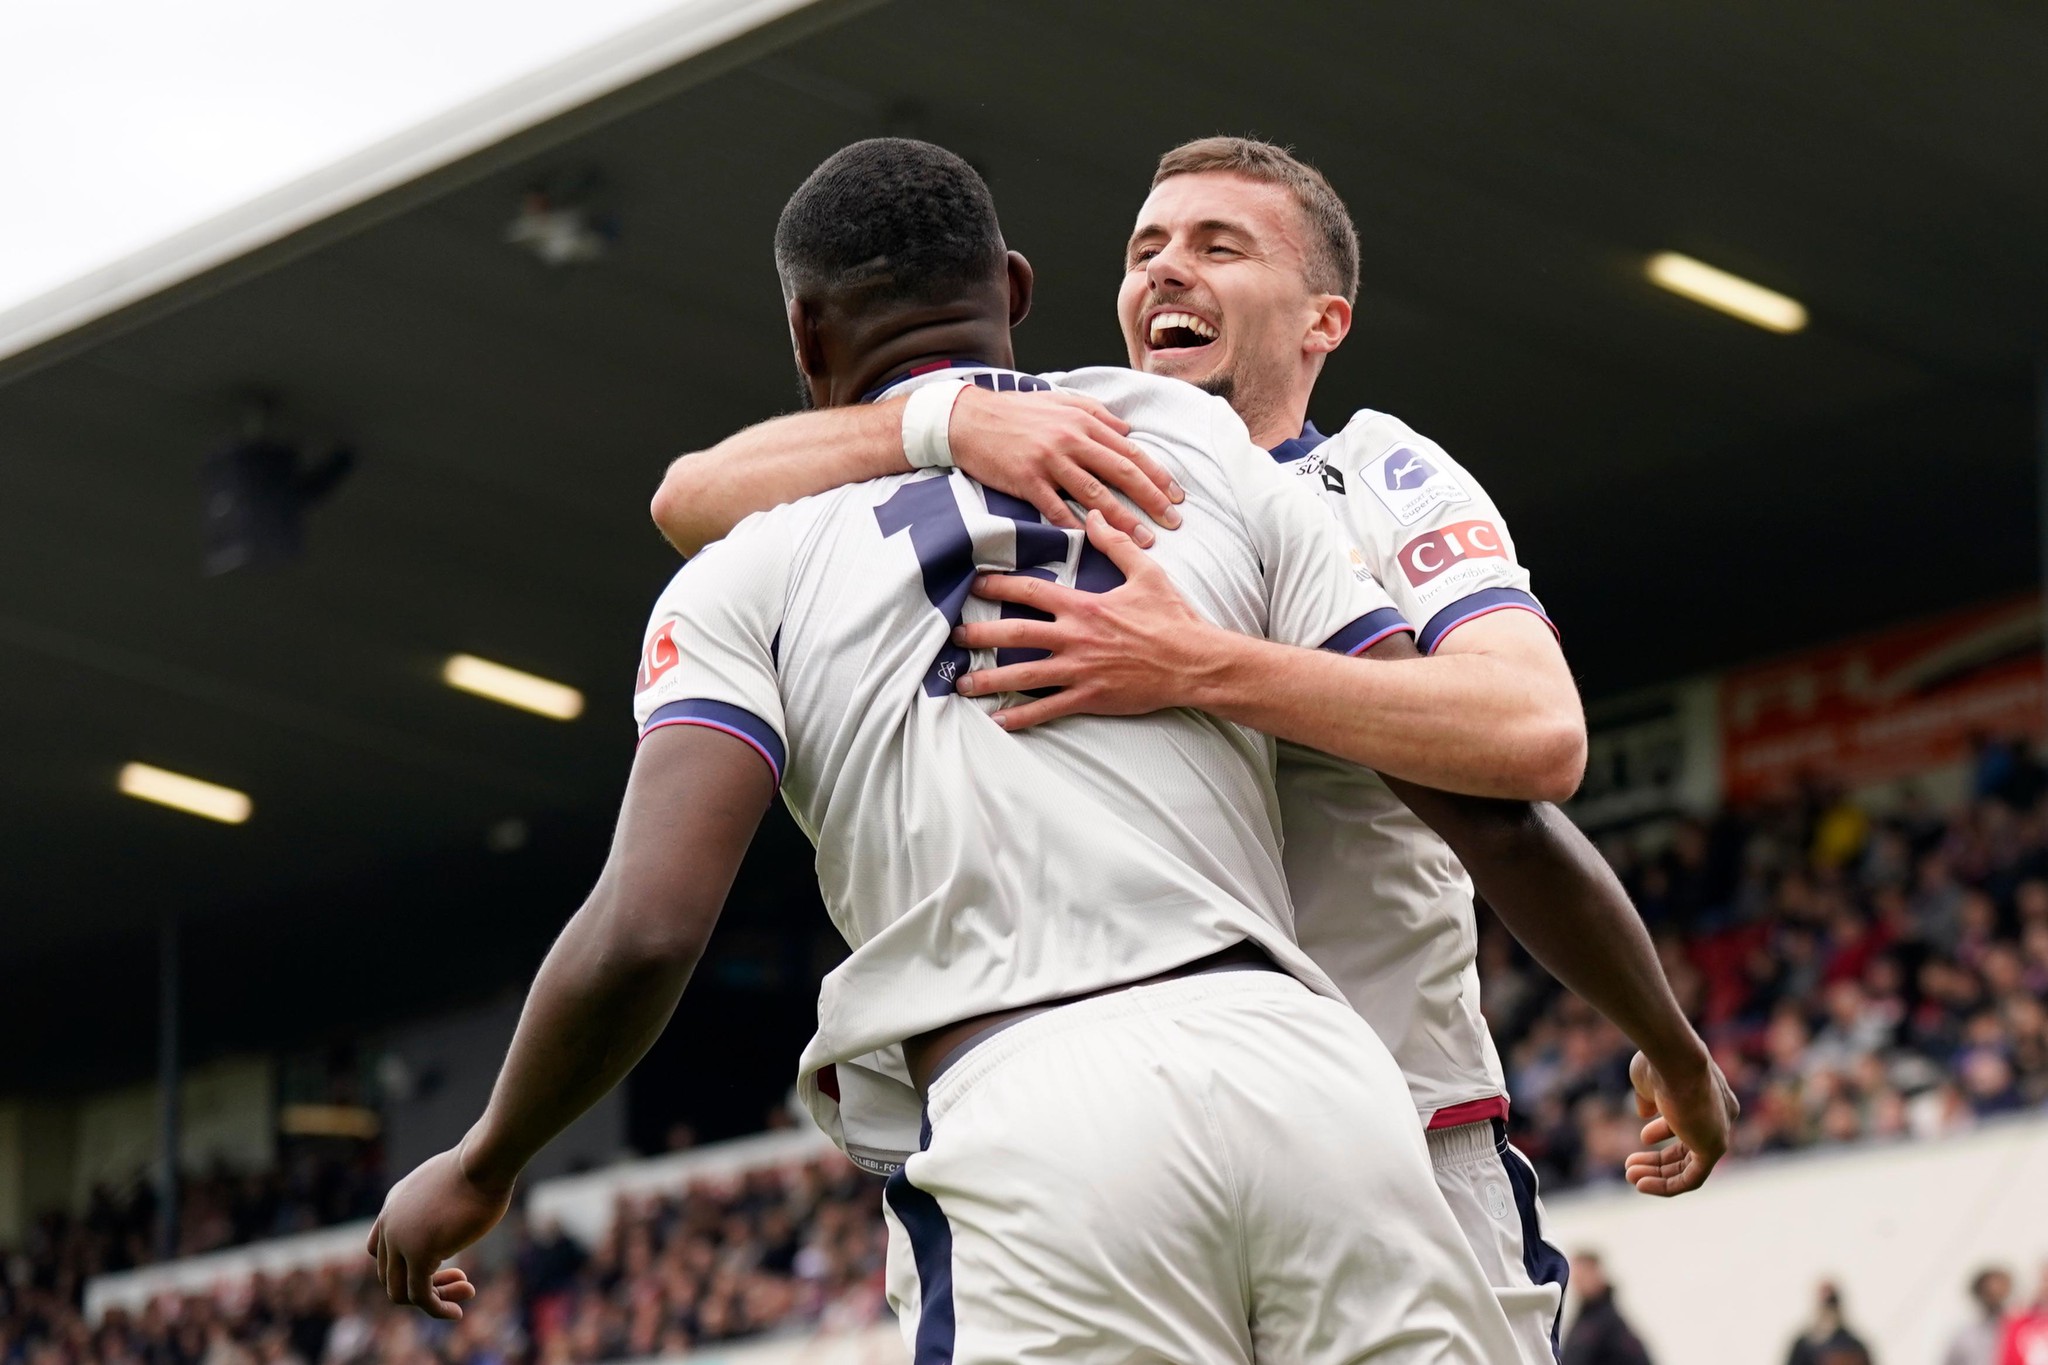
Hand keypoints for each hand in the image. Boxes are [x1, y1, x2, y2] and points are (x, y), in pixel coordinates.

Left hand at [365, 1147, 510, 1317]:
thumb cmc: (481, 1168)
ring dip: (433, 1299)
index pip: (382, 1250)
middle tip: (462, 1280)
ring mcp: (400, 1240)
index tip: (448, 1263)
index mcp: (394, 1205)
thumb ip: (442, 1204)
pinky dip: (437, 1309)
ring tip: (465, 1295)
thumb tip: (458, 1206)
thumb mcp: (451, 1184)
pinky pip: (421, 1295)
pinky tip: (456, 1312)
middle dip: (426, 1283)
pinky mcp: (419, 1254)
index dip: (409, 1265)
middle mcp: (389, 1223)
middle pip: (391, 1273)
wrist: (484, 1161)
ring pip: (401, 1290)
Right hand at [949, 387, 1182, 544]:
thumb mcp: (1060, 401)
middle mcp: (1071, 440)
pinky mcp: (1026, 480)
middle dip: (1151, 499)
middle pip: (1121, 472)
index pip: (1130, 450)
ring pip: (1095, 494)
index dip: (1157, 475)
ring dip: (1123, 519)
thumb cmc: (1015, 412)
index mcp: (1083, 422)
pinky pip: (1056, 508)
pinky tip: (1094, 541)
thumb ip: (1096, 414)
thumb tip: (1126, 430)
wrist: (967, 418)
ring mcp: (1048, 461)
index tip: (1176, 496)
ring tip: (1144, 539)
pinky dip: (1076, 526)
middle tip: (1173, 521)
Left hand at [953, 511, 1220, 727]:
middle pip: (1015, 634)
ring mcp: (1080, 670)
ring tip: (962, 683)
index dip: (999, 585)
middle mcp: (1075, 637)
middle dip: (980, 634)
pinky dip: (1021, 717)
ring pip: (1024, 676)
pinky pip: (1048, 709)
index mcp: (1085, 606)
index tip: (974, 583)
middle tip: (954, 636)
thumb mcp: (1147, 573)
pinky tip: (998, 721)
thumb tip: (1094, 516)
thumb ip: (1115, 544)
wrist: (1194, 662)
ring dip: (990, 680)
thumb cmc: (1173, 618)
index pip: (1031, 590)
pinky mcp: (1090, 697)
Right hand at [1623, 1048, 1738, 1196]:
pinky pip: (1692, 1177)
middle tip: (1630, 1164)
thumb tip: (1644, 1114)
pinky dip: (1667, 1185)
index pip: (1687, 1123)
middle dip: (1658, 1160)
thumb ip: (1649, 1099)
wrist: (1675, 1057)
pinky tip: (1642, 1184)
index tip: (1643, 1138)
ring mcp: (1719, 1132)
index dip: (1663, 1132)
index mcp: (1708, 1096)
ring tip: (1630, 1176)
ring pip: (1689, 1166)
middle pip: (1688, 1148)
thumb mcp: (1648, 1081)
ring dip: (1657, 1174)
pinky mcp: (1715, 1148)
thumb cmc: (1659, 1063)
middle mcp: (1720, 1116)